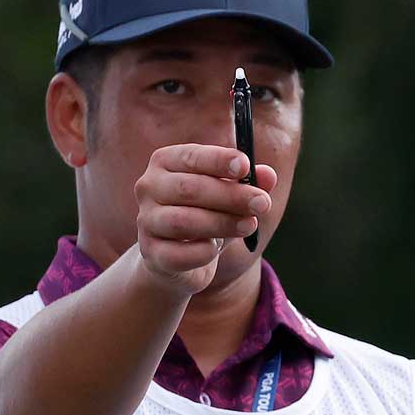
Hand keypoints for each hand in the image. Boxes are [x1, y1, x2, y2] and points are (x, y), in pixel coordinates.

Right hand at [134, 143, 275, 293]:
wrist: (181, 258)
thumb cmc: (207, 215)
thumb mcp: (230, 196)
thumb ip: (249, 184)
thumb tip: (268, 175)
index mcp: (166, 162)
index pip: (191, 156)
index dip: (218, 160)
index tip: (245, 166)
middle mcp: (149, 187)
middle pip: (189, 189)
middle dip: (231, 196)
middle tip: (263, 203)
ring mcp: (146, 221)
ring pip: (183, 221)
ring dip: (222, 223)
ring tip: (250, 225)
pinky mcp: (151, 253)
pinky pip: (178, 254)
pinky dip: (202, 253)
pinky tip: (215, 250)